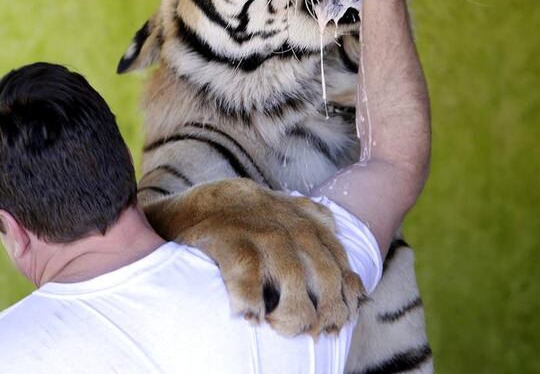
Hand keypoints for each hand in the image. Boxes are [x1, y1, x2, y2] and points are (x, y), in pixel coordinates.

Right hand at [144, 178, 366, 336]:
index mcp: (304, 220)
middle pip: (324, 273)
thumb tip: (343, 245)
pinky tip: (251, 318)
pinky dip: (252, 306)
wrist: (193, 206)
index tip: (344, 318)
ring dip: (293, 313)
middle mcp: (287, 225)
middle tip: (316, 332)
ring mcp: (258, 232)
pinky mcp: (229, 242)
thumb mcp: (281, 209)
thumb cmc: (241, 219)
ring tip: (283, 329)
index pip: (339, 259)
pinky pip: (248, 282)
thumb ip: (309, 221)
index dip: (346, 292)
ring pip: (293, 280)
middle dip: (327, 309)